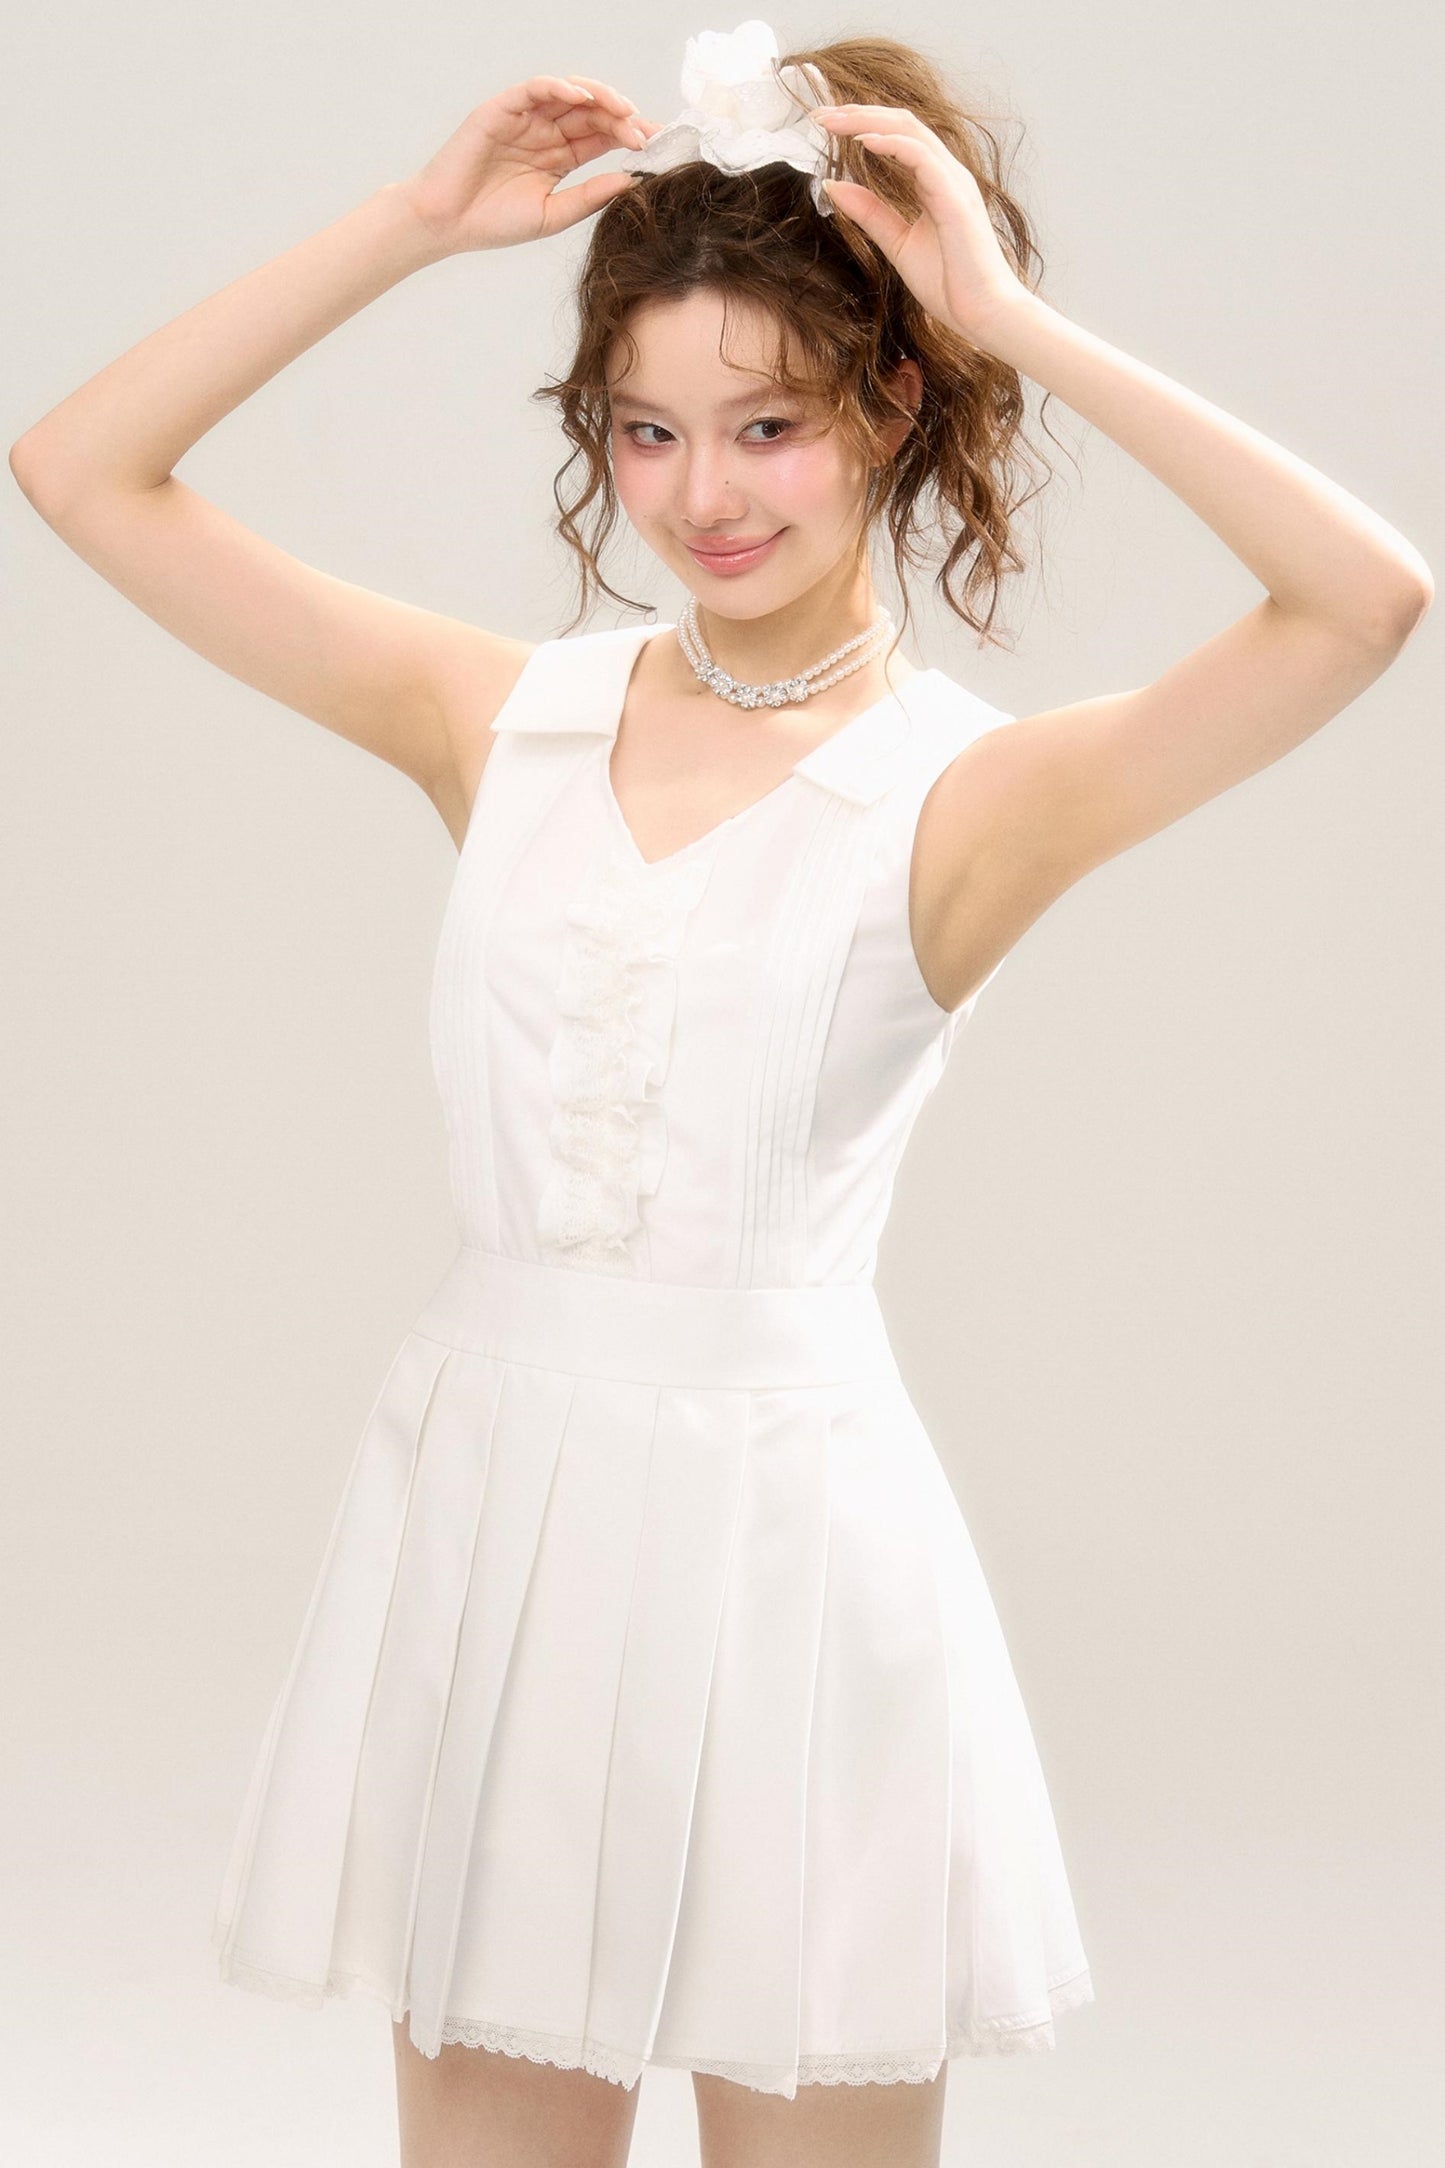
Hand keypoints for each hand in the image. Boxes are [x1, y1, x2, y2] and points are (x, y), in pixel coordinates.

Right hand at [399, 75, 660, 252]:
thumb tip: (630, 180)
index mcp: (560, 156)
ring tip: (623, 110)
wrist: (448, 224)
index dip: (630, 136)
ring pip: (570, 94)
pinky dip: (559, 87)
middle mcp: (546, 132)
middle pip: (592, 112)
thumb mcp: (552, 215)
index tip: (657, 145)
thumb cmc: (494, 223)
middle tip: (646, 131)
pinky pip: (535, 89)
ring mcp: (525, 118)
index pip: (602, 136)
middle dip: (622, 117)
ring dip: (599, 97)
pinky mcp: (502, 109)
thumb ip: (589, 197)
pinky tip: (582, 98)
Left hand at [813, 105, 1032, 346]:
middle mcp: (947, 173)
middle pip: (901, 123)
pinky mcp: (955, 199)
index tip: (824, 125)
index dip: (861, 124)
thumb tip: (834, 187)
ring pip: (910, 131)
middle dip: (858, 113)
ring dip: (868, 121)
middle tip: (818, 114)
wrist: (983, 314)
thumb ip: (871, 214)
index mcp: (936, 181)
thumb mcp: (899, 244)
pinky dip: (892, 145)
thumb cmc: (950, 284)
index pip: (897, 136)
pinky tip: (864, 142)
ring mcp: (954, 182)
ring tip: (832, 121)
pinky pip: (922, 158)